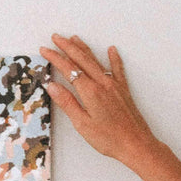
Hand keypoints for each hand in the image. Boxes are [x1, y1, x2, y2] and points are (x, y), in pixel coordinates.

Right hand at [40, 34, 158, 168]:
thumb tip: (52, 85)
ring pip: (96, 61)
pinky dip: (113, 58)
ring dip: (84, 48)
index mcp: (90, 91)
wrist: (135, 143)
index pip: (68, 69)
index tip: (45, 50)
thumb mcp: (82, 124)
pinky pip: (117, 68)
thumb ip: (67, 103)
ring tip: (74, 38)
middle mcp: (102, 83)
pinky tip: (111, 49)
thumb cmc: (108, 138)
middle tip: (55, 37)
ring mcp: (114, 84)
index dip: (55, 58)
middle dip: (67, 46)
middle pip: (82, 59)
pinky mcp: (123, 89)